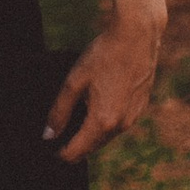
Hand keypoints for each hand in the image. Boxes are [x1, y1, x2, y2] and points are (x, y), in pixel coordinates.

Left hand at [44, 0, 164, 162]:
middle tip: (59, 131)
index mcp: (102, 121)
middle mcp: (121, 125)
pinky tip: (98, 102)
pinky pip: (120, 123)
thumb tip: (48, 135)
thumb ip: (60, 111)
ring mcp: (133, 117)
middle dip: (76, 144)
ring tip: (76, 115)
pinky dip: (107, 120)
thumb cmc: (104, 54)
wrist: (137, 36)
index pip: (77, 152)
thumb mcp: (74, 81)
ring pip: (107, 136)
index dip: (60, 153)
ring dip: (91, 132)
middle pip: (92, 147)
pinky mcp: (140, 107)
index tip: (49, 145)